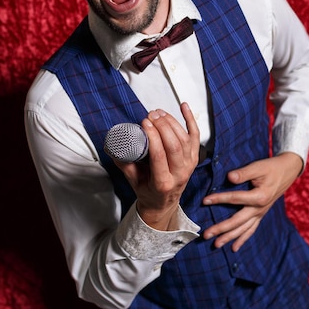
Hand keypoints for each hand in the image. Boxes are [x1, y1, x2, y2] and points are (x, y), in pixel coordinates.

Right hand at [115, 102, 199, 230]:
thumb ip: (124, 163)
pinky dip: (190, 119)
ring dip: (172, 122)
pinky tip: (184, 106)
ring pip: (185, 138)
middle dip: (162, 126)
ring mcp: (189, 165)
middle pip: (175, 145)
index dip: (153, 137)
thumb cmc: (148, 191)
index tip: (144, 123)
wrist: (164, 202)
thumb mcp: (132, 181)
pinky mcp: (194, 157)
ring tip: (158, 112)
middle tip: (150, 115)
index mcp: (163, 183)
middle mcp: (180, 174)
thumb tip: (113, 145)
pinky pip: (195, 135)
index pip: (160, 156)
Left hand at [202, 152, 302, 250]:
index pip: (235, 199)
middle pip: (237, 221)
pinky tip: (234, 248)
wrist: (286, 171)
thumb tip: (229, 177)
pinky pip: (251, 230)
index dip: (219, 199)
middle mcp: (260, 209)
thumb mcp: (258, 167)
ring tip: (216, 245)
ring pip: (243, 229)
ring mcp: (260, 213)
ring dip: (229, 237)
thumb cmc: (270, 167)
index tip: (205, 201)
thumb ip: (244, 173)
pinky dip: (242, 239)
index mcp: (259, 197)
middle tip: (206, 234)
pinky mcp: (260, 214)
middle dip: (221, 228)